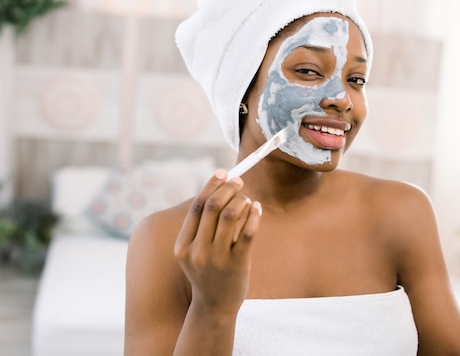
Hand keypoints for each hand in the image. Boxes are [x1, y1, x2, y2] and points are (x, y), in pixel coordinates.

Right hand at [174, 169, 261, 316]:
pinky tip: (257, 208)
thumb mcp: (194, 252)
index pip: (197, 207)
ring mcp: (217, 258)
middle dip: (228, 189)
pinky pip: (248, 232)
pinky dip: (254, 215)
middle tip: (239, 181)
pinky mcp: (237, 264)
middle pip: (213, 207)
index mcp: (183, 246)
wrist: (214, 306)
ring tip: (247, 199)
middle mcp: (197, 251)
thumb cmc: (207, 272)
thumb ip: (201, 226)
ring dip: (242, 201)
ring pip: (231, 216)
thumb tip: (218, 190)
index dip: (210, 186)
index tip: (222, 173)